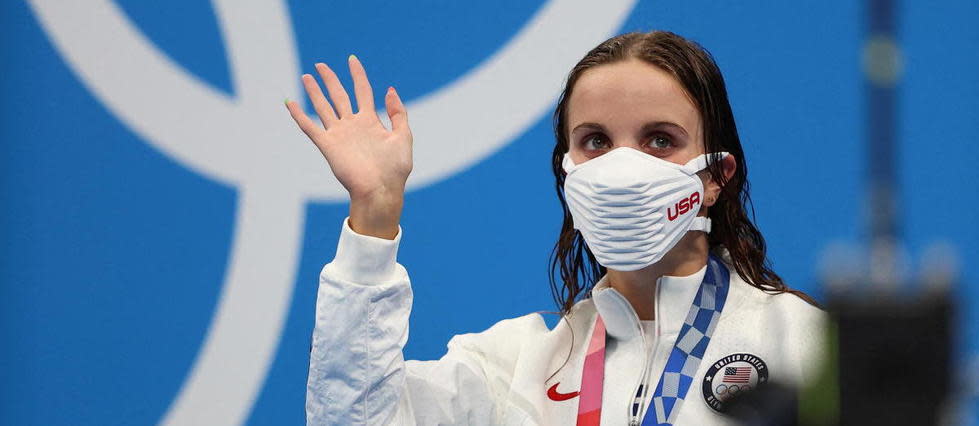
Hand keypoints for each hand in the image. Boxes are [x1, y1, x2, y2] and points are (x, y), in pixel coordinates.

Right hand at [286, 55, 411, 238]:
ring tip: (306, 77)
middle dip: (330, 80)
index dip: (357, 75)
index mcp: (371, 122)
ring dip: (314, 92)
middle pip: (339, 95)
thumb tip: (389, 89)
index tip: (352, 60)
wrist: (381, 191)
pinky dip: (299, 115)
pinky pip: (310, 127)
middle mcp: (353, 125)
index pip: (362, 91)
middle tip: (320, 65)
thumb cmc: (395, 169)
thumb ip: (398, 113)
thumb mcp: (403, 137)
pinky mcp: (328, 146)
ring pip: (323, 107)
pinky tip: (290, 102)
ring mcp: (339, 135)